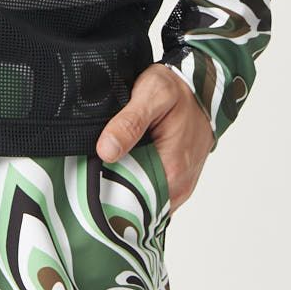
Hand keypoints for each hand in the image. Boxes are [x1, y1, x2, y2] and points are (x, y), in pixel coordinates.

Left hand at [95, 62, 214, 211]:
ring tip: (105, 163)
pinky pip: (152, 191)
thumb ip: (129, 123)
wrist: (202, 88)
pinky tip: (123, 162)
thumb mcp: (151, 94)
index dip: (106, 190)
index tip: (88, 175)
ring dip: (123, 185)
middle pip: (135, 202)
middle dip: (112, 188)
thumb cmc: (179, 90)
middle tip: (91, 167)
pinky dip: (136, 180)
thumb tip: (105, 150)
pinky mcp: (177, 180)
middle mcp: (179, 185)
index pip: (130, 199)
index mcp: (172, 170)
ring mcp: (179, 185)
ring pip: (143, 198)